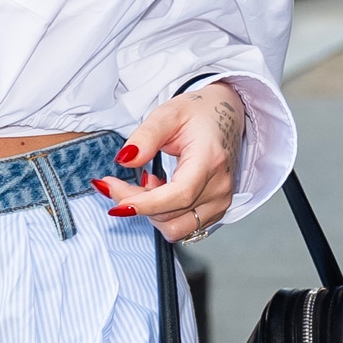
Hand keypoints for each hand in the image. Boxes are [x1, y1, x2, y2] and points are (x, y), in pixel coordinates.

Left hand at [94, 82, 245, 243]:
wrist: (227, 115)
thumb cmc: (200, 114)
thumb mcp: (168, 114)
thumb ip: (145, 137)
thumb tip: (125, 160)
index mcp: (210, 160)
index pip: (179, 194)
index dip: (146, 204)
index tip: (118, 203)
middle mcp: (219, 187)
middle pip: (169, 215)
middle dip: (135, 203)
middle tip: (116, 182)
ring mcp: (220, 202)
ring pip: (174, 228)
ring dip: (151, 212)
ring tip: (148, 183)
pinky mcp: (215, 211)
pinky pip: (182, 227)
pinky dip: (163, 214)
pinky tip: (160, 191)